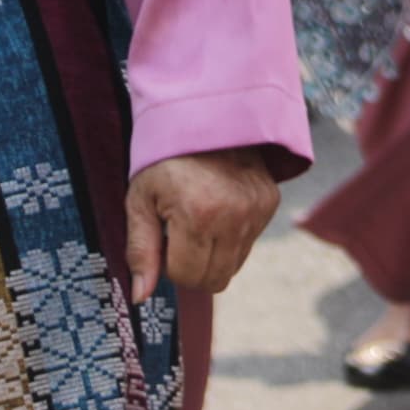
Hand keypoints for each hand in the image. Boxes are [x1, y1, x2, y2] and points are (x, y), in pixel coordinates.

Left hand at [124, 149, 281, 299]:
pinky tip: (217, 209)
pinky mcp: (269, 202)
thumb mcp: (140, 200)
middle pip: (213, 280)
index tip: (164, 236)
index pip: (186, 276)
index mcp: (198, 214)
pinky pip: (248, 244)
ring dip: (212, 255)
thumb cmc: (164, 157)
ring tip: (199, 220)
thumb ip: (140, 250)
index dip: (168, 265)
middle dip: (191, 267)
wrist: (205, 112)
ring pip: (233, 266)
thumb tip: (140, 297)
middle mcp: (234, 215)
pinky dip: (230, 237)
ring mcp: (257, 209)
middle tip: (179, 234)